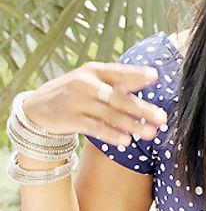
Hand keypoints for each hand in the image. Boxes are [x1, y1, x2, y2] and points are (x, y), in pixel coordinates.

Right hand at [22, 62, 166, 146]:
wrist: (37, 107)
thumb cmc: (76, 92)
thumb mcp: (92, 80)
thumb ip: (118, 81)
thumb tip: (151, 79)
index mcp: (94, 70)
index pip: (118, 72)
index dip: (137, 74)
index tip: (155, 76)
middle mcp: (85, 83)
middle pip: (118, 97)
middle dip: (142, 108)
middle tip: (162, 117)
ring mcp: (76, 101)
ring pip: (109, 115)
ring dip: (132, 125)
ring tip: (150, 133)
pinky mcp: (69, 119)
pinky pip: (95, 128)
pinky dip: (111, 134)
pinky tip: (126, 140)